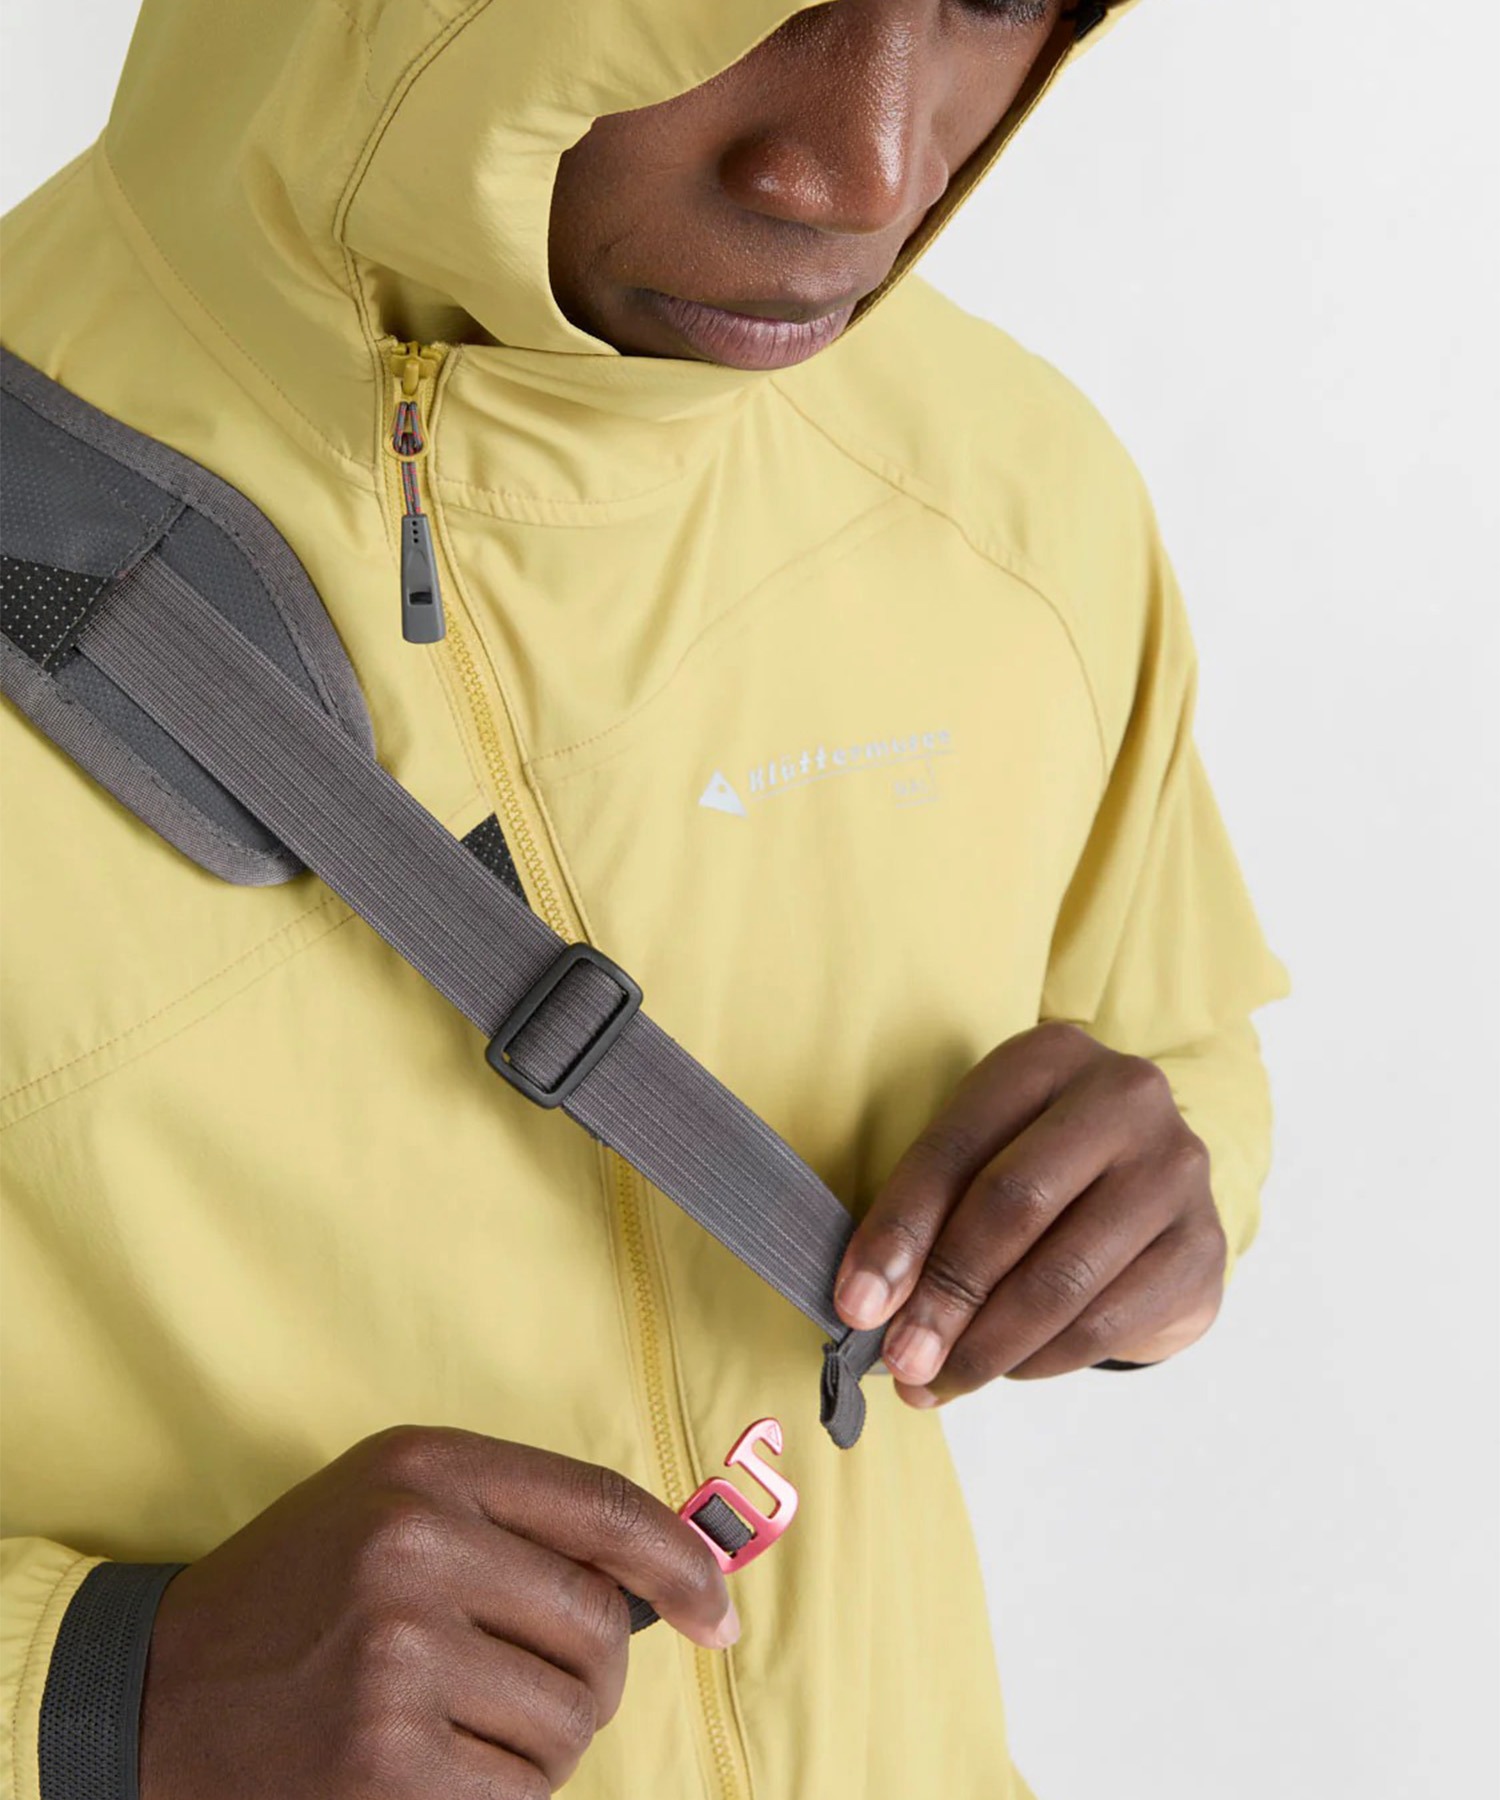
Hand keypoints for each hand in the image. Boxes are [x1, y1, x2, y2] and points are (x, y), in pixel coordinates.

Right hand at [139, 1426, 737, 1798]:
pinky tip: (438, 1767)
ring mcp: (397, 1655)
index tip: (717, 1610)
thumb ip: (514, 1517)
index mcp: (425, 1466)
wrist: (154, 1690)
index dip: (683, 1562)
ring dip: (546, 1740)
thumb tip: (663, 1575)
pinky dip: (503, 1793)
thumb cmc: (297, 1593)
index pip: (604, 1506)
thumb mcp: (390, 1503)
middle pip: (598, 1624)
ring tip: (466, 1723)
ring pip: (571, 1718)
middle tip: (538, 1684)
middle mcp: (414, 1545)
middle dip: (595, 1670)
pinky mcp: (384, 1761)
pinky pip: (521, 1792)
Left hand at [834, 1023, 1225, 1405]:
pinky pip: (1106, 1321)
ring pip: (1062, 1277)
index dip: (898, 1231)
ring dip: (987, 1346)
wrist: (1151, 1190)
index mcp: (1048, 1056)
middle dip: (945, 1296)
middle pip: (1013, 1205)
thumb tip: (870, 1307)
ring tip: (938, 1382)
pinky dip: (1042, 1359)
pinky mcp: (1203, 1245)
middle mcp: (1124, 1096)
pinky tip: (1006, 1369)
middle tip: (902, 1360)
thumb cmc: (1039, 1167)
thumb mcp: (981, 1155)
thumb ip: (929, 1214)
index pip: (955, 1147)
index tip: (856, 1305)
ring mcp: (1175, 1170)